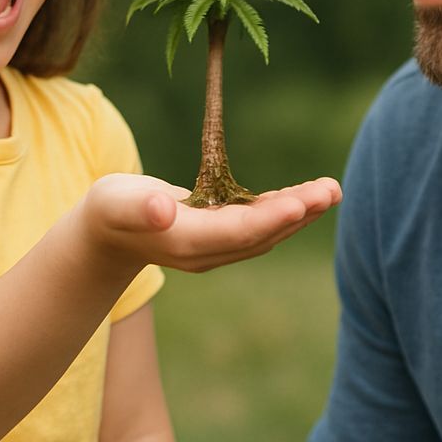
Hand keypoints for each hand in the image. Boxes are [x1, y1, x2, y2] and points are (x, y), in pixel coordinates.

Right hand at [81, 173, 341, 272]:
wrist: (108, 235)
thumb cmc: (110, 211)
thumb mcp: (115, 202)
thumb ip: (138, 207)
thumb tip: (164, 209)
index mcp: (186, 242)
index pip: (237, 231)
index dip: (271, 217)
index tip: (302, 202)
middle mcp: (209, 251)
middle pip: (262, 234)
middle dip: (300, 212)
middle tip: (332, 190)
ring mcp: (218, 247)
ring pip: (268, 232)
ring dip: (301, 212)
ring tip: (332, 190)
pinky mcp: (222, 236)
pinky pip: (261, 225)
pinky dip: (286, 210)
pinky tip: (307, 197)